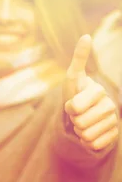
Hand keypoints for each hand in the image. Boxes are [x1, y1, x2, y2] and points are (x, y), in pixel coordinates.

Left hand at [64, 34, 118, 150]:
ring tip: (83, 122)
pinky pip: (93, 145)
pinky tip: (89, 132)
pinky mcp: (113, 136)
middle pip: (80, 123)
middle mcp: (110, 105)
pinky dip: (87, 141)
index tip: (72, 102)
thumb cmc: (76, 93)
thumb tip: (86, 36)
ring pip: (86, 135)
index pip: (73, 107)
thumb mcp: (73, 77)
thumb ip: (79, 58)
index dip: (68, 107)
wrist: (85, 112)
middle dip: (73, 120)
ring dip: (79, 131)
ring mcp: (113, 121)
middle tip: (77, 114)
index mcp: (99, 91)